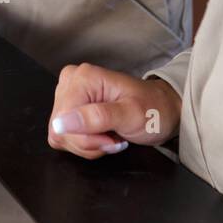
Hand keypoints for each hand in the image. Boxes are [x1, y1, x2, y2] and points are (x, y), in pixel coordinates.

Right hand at [48, 62, 181, 158]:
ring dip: (88, 145)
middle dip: (89, 142)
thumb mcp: (131, 115)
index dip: (86, 138)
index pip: (63, 120)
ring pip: (61, 136)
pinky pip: (65, 137)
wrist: (162, 110)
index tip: (111, 137)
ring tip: (111, 135)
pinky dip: (85, 144)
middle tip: (114, 138)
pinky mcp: (69, 109)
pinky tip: (102, 136)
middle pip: (60, 129)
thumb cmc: (152, 109)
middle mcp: (70, 82)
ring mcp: (68, 96)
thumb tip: (60, 124)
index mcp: (82, 78)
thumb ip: (96, 118)